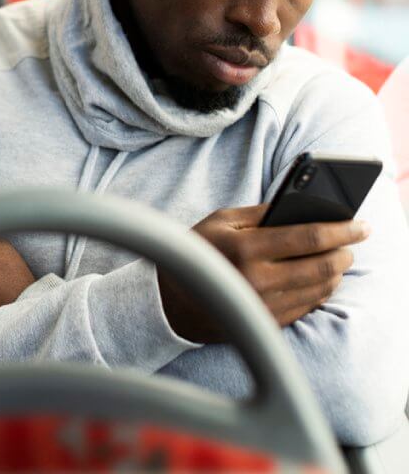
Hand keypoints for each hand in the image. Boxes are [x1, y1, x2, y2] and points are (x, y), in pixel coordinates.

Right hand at [158, 204, 370, 343]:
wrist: (170, 300)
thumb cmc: (198, 251)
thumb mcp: (221, 220)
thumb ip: (260, 213)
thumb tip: (299, 207)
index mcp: (246, 249)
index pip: (308, 237)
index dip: (340, 230)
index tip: (359, 224)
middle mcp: (258, 281)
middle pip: (322, 266)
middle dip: (345, 252)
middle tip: (353, 241)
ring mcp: (265, 306)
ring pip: (320, 289)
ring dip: (336, 272)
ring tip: (338, 258)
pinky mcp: (268, 323)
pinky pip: (308, 307)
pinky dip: (321, 290)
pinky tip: (321, 278)